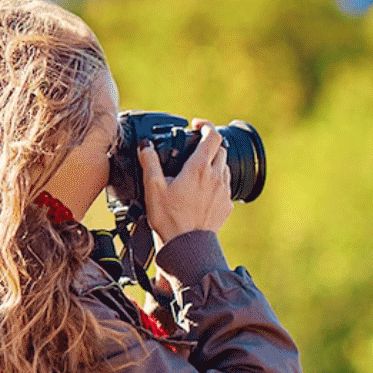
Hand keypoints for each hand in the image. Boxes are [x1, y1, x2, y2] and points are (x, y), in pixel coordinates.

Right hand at [136, 120, 235, 247]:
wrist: (187, 247)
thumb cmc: (169, 219)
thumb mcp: (153, 188)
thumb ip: (150, 162)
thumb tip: (146, 146)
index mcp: (200, 168)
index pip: (213, 136)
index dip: (206, 126)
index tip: (196, 126)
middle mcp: (217, 176)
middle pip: (220, 149)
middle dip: (208, 144)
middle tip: (193, 148)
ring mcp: (224, 191)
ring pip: (225, 167)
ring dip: (213, 163)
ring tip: (195, 170)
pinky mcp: (227, 205)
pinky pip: (225, 185)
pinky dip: (216, 181)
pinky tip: (201, 190)